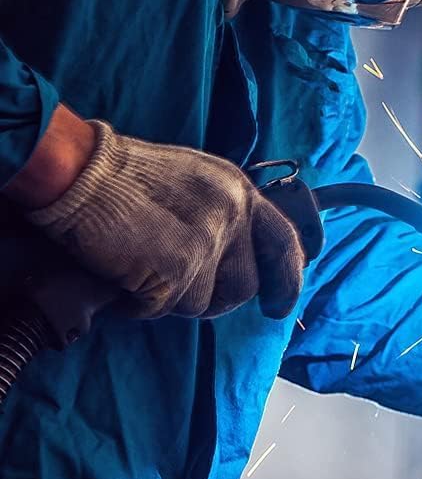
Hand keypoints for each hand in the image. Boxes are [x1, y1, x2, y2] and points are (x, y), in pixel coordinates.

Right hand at [20, 120, 304, 318]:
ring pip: (202, 303)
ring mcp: (207, 244)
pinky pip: (163, 308)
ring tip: (139, 264)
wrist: (77, 170)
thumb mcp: (192, 182)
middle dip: (211, 297)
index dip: (287, 280)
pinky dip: (138, 302)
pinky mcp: (177, 270)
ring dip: (170, 297)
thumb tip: (236, 260)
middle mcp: (232, 216)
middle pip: (243, 287)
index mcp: (239, 191)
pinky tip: (121, 274)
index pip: (283, 243)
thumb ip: (222, 216)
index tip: (279, 306)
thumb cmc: (121, 176)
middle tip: (173, 282)